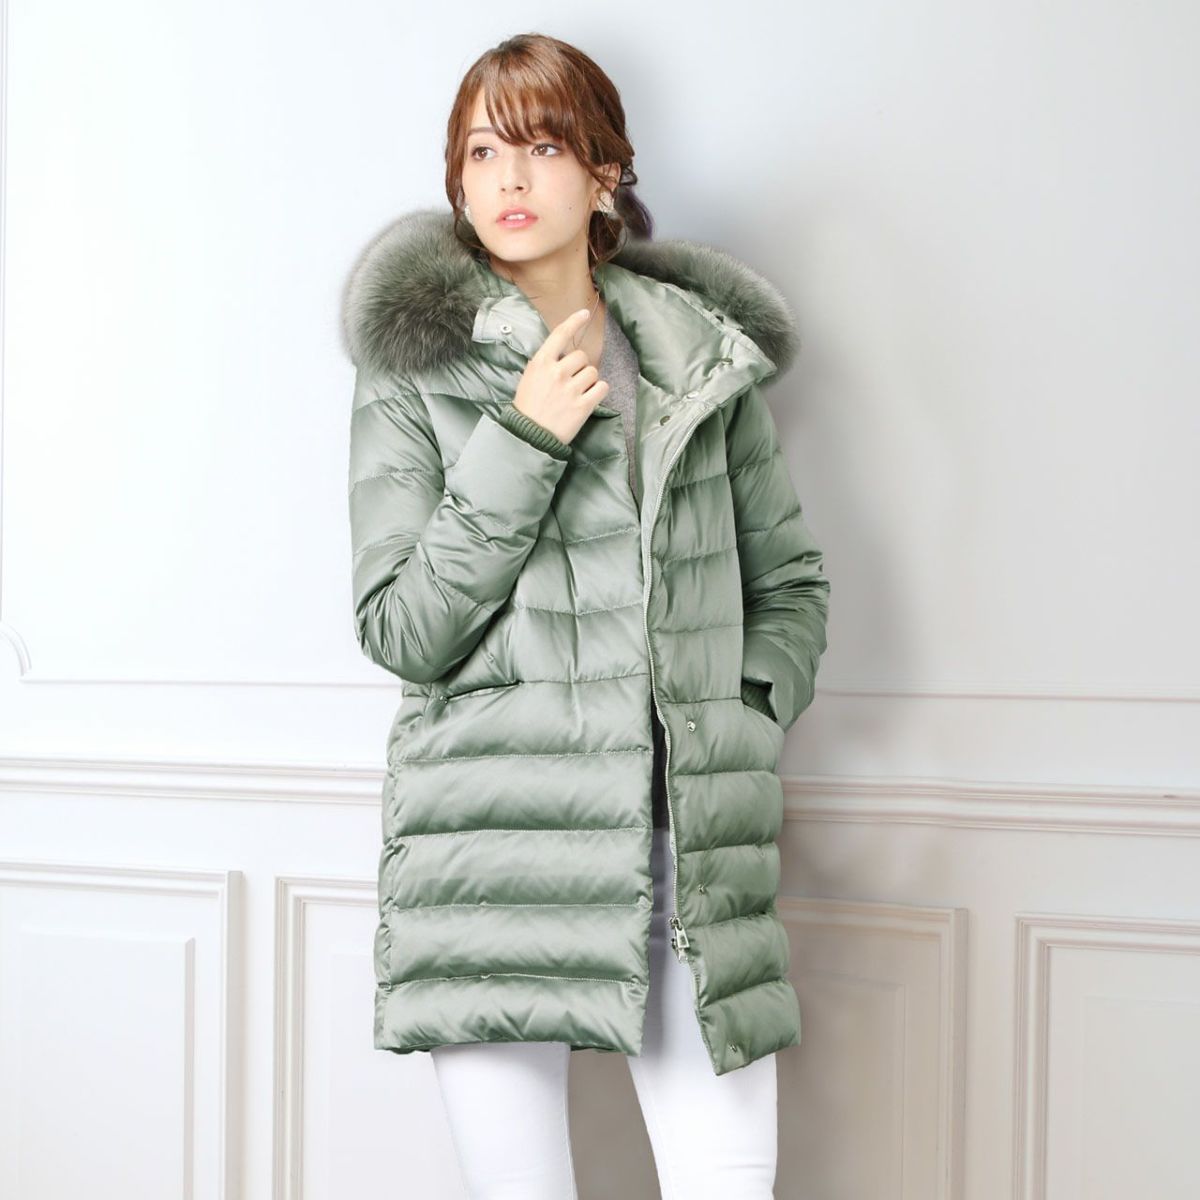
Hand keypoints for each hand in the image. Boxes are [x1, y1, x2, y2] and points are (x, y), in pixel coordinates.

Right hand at [511, 308, 608, 445]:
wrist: (528, 437)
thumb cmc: (528, 408)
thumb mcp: (529, 379)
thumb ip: (545, 365)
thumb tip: (563, 356)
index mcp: (541, 363)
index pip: (560, 335)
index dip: (574, 322)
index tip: (584, 314)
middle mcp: (557, 372)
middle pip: (581, 356)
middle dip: (580, 367)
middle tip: (571, 382)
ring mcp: (571, 389)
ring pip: (593, 372)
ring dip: (589, 380)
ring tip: (577, 394)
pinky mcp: (583, 405)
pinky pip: (602, 387)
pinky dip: (598, 391)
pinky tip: (589, 398)